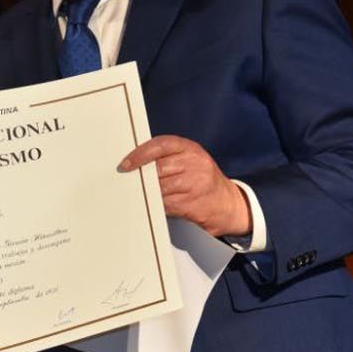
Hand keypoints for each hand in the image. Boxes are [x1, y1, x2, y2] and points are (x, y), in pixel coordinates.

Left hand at [119, 135, 250, 237]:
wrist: (227, 203)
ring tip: (148, 194)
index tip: (126, 164)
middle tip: (133, 182)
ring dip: (150, 193)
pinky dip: (159, 205)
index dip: (139, 154)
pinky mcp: (193, 203)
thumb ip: (166, 157)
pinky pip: (166, 204)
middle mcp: (195, 163)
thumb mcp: (189, 160)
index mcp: (190, 148)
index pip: (159, 145)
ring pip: (160, 188)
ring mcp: (196, 184)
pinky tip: (160, 204)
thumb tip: (134, 163)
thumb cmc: (201, 179)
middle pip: (158, 168)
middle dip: (143, 177)